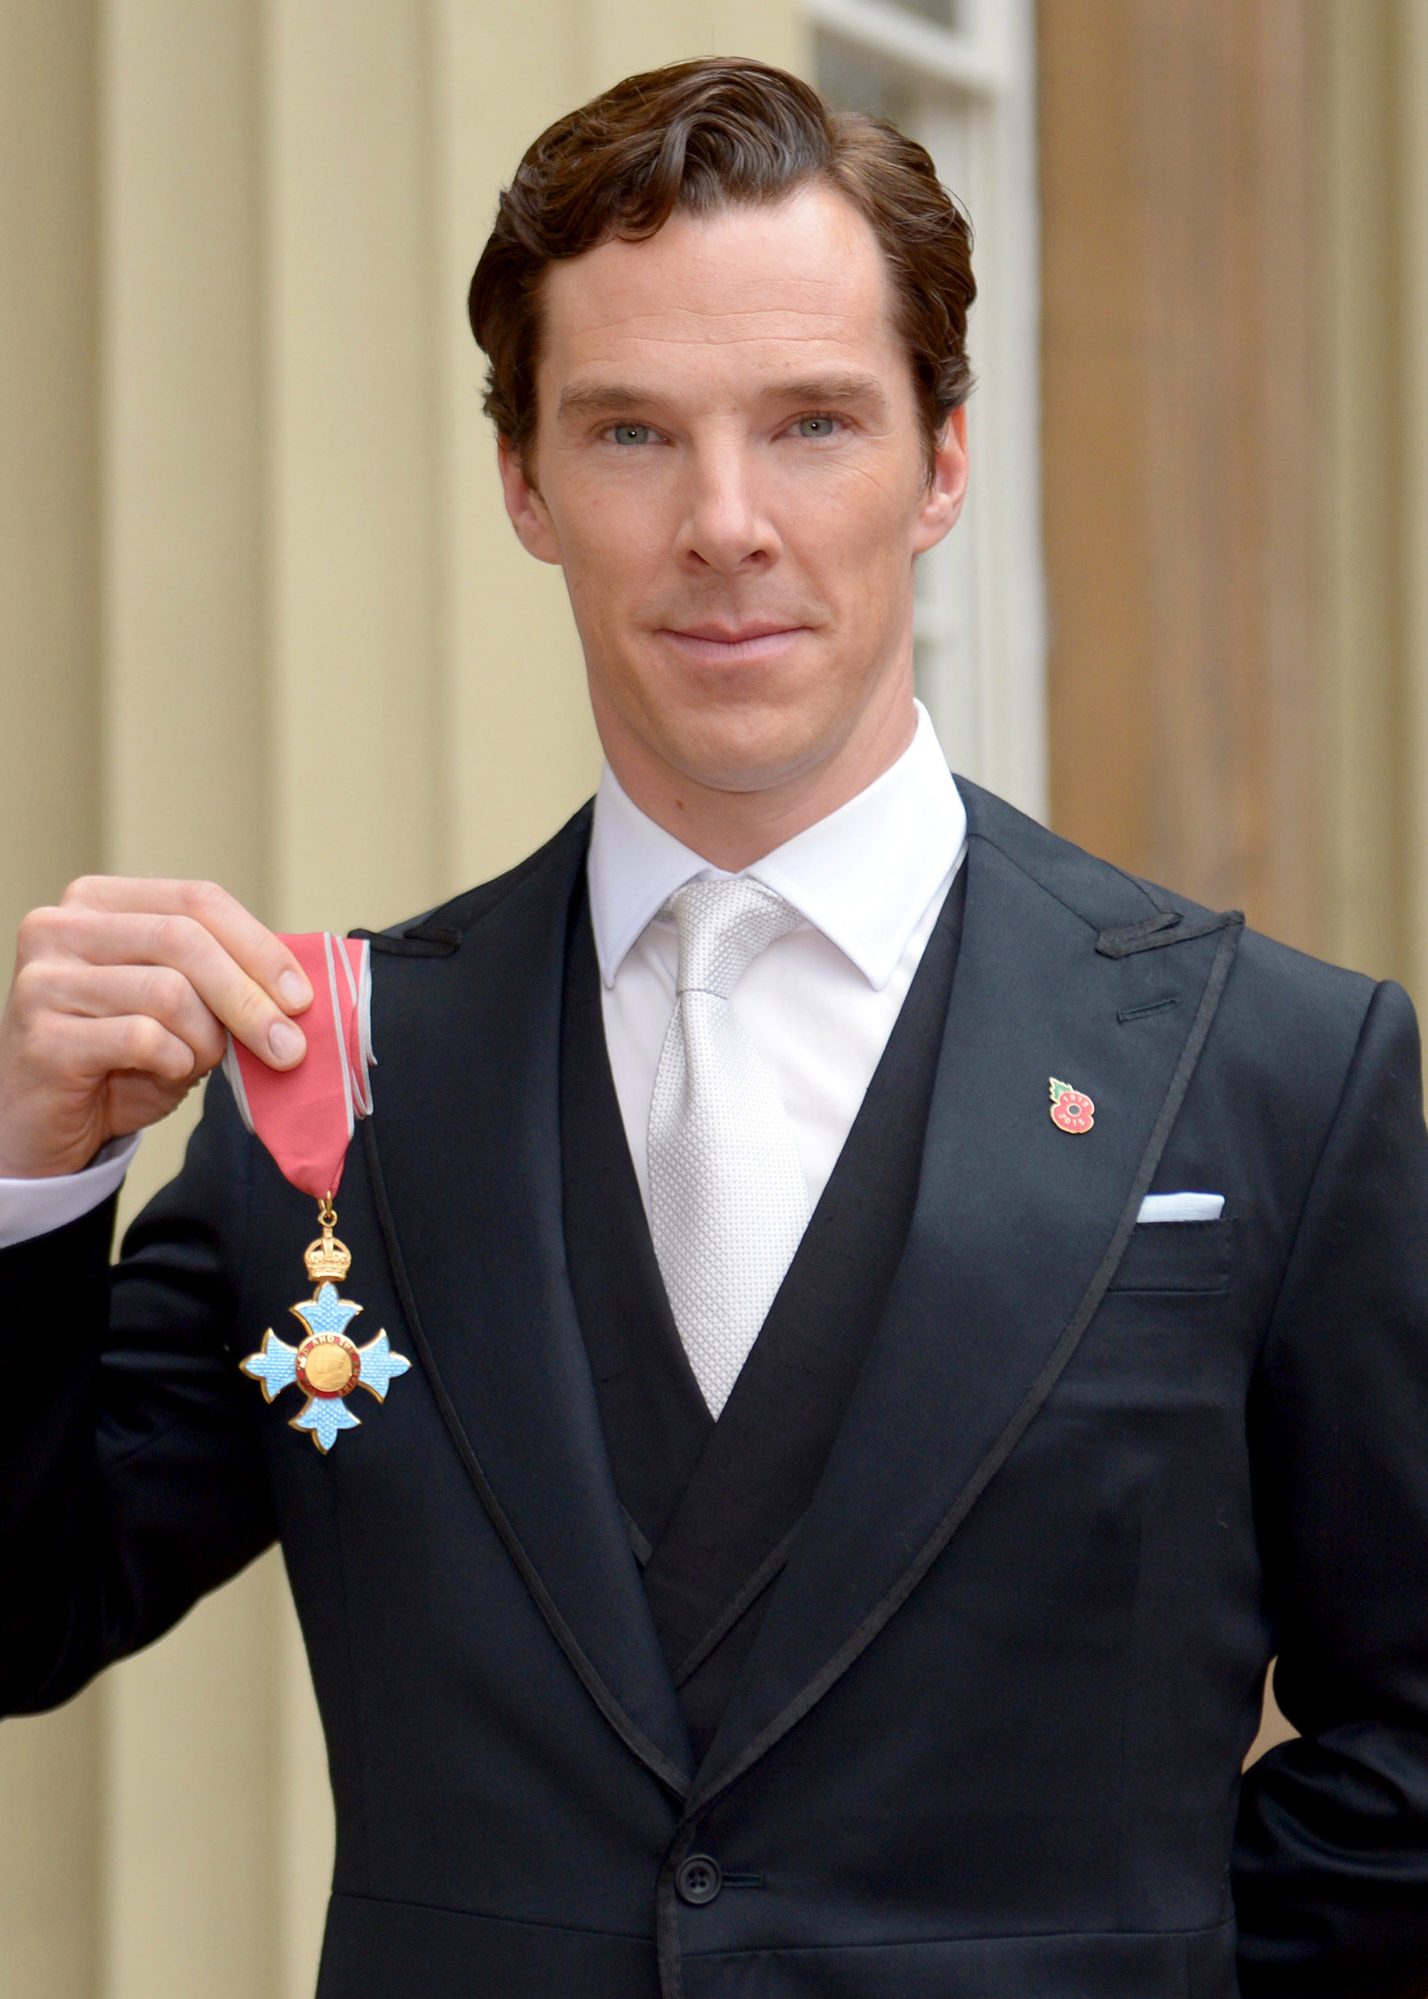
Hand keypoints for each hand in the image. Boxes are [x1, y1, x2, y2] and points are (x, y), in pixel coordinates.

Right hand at [0, 878, 312, 1178]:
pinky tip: (164, 1074)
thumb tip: (300, 989)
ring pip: (169, 992)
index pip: (197, 900)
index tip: (302, 997)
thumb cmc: (119, 1059)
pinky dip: (173, 1063)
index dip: (260, 946)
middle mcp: (61, 927)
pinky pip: (141, 1039)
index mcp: (99, 902)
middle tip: (289, 1047)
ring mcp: (44, 979)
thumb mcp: (181, 1008)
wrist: (45, 1125)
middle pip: (186, 939)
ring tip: (199, 1063)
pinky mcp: (41, 1036)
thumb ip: (225, 981)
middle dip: (251, 997)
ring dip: (207, 1039)